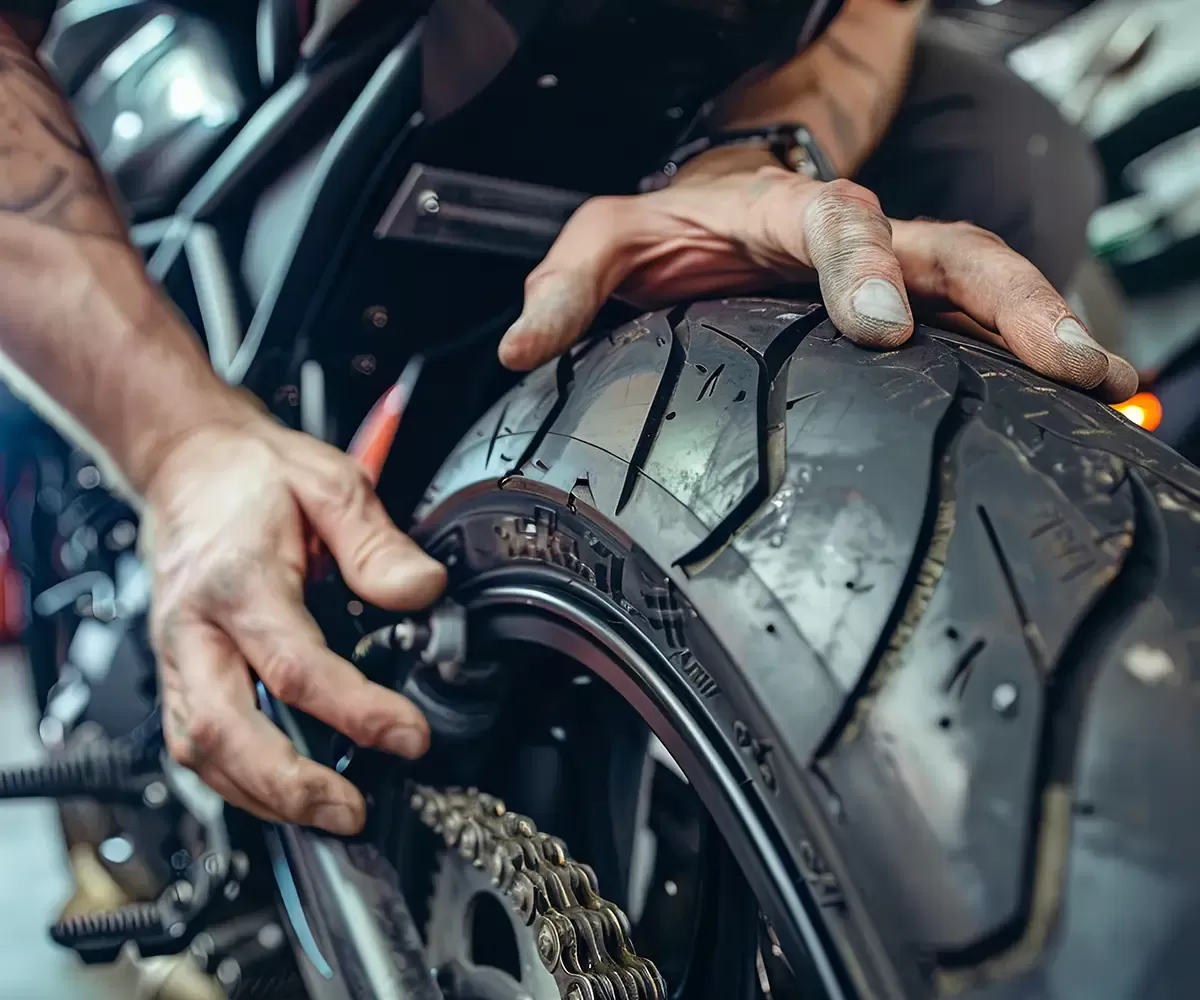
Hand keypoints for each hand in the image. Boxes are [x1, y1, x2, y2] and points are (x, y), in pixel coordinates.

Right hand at [143, 414, 445, 833]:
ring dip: (260, 795)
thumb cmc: (255, 475)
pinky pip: (194, 740)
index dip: (356, 710)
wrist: (186, 463)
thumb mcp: (330, 483)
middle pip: (225, 728)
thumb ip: (377, 542)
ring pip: (200, 748)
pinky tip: (281, 793)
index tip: (410, 735)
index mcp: (238, 578)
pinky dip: (235, 779)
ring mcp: (174, 652)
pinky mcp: (174, 668)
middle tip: (353, 811)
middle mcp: (193, 626)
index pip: (295, 665)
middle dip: (291, 784)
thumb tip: (423, 592)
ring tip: (326, 815)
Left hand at [498, 168, 1136, 401]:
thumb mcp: (602, 243)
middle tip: (1058, 358)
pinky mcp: (908, 312)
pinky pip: (975, 327)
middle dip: (1004, 297)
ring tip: (1100, 382)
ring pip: (980, 283)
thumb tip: (522, 347)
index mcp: (778, 215)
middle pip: (945, 246)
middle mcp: (850, 239)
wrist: (706, 223)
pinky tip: (1073, 402)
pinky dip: (1022, 356)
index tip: (882, 323)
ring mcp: (890, 273)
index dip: (862, 264)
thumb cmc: (660, 234)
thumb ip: (564, 286)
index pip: (833, 223)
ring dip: (1040, 327)